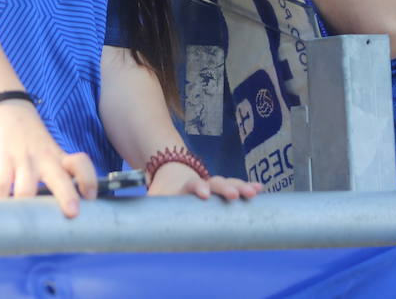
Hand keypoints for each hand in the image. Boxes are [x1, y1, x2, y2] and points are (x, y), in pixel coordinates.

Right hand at [0, 99, 98, 216]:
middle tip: (72, 213)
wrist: (10, 111)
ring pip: (26, 189)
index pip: (81, 164)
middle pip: (60, 179)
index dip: (88, 178)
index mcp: (60, 159)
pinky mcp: (3, 161)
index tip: (90, 196)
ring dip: (25, 209)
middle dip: (66, 196)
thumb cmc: (32, 143)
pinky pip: (0, 186)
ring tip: (25, 228)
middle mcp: (45, 160)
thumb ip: (55, 179)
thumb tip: (56, 216)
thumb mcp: (49, 155)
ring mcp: (24, 160)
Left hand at [147, 162, 262, 199]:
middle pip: (215, 182)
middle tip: (233, 195)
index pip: (192, 184)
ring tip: (252, 193)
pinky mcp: (222, 189)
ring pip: (228, 183)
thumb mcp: (155, 197)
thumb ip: (147, 209)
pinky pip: (237, 187)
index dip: (198, 188)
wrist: (171, 170)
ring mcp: (214, 184)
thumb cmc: (164, 190)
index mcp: (185, 185)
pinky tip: (260, 190)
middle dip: (225, 188)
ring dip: (240, 188)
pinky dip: (248, 187)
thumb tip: (135, 226)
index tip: (202, 193)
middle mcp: (202, 182)